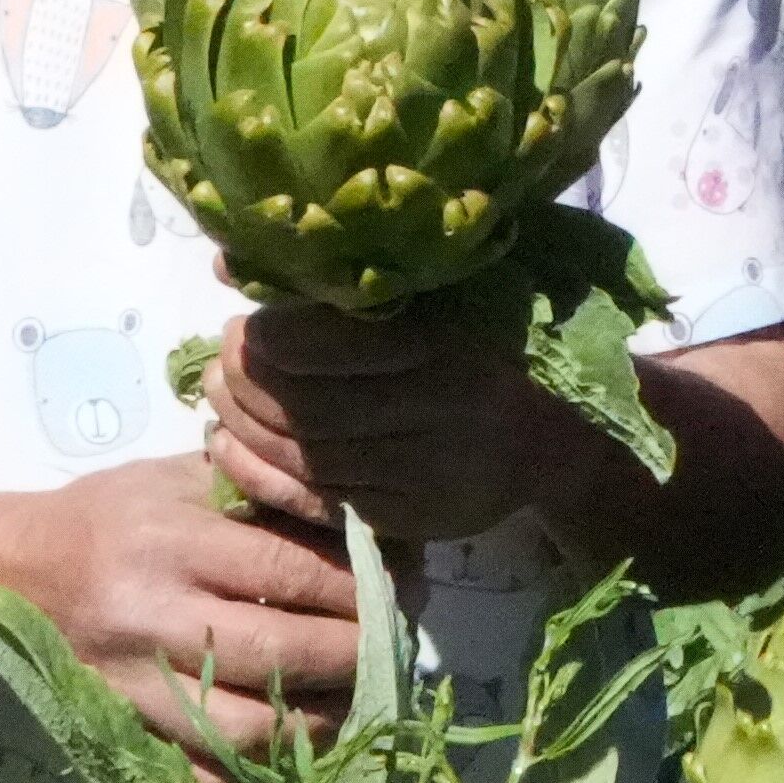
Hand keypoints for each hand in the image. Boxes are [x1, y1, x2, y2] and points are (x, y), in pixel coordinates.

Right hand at [0, 452, 362, 756]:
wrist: (8, 575)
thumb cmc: (111, 517)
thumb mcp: (182, 480)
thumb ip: (266, 496)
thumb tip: (366, 526)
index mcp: (172, 544)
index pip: (287, 572)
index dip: (358, 587)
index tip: (407, 589)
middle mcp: (152, 618)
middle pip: (276, 654)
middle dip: (353, 655)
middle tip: (397, 646)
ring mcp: (134, 685)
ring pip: (245, 727)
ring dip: (318, 720)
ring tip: (359, 697)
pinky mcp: (121, 729)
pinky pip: (196, 771)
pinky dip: (254, 770)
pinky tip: (293, 748)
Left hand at [204, 298, 596, 546]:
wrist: (564, 435)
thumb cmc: (501, 340)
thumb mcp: (447, 290)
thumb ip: (359, 277)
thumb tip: (231, 264)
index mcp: (450, 344)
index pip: (331, 346)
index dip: (270, 338)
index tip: (244, 323)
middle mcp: (441, 411)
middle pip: (309, 406)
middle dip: (248, 385)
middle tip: (221, 360)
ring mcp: (429, 473)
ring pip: (308, 457)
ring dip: (246, 429)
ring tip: (220, 398)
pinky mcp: (415, 518)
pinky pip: (319, 503)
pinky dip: (262, 476)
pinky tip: (234, 447)